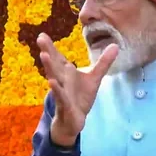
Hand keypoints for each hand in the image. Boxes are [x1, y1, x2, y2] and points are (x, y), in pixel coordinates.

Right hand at [38, 32, 117, 146]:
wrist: (74, 120)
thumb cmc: (80, 97)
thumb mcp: (94, 78)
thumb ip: (103, 62)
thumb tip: (115, 45)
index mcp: (66, 73)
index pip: (58, 57)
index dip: (50, 46)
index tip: (42, 34)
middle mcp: (62, 80)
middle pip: (54, 64)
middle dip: (47, 51)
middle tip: (40, 39)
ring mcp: (62, 92)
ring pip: (54, 78)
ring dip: (49, 67)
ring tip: (43, 55)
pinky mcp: (65, 105)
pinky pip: (60, 96)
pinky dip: (57, 89)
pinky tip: (51, 82)